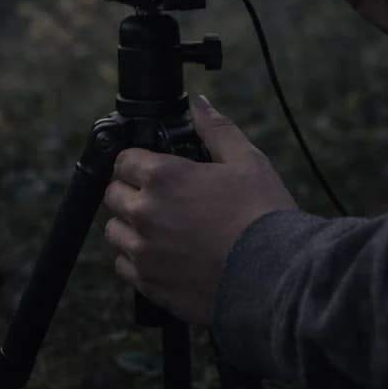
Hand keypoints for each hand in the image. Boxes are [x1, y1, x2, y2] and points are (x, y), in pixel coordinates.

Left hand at [102, 96, 297, 325]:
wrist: (273, 275)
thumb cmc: (262, 215)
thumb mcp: (247, 161)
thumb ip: (216, 129)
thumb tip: (198, 105)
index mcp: (164, 177)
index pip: (124, 160)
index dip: (140, 159)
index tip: (154, 165)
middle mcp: (145, 212)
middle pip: (113, 194)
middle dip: (131, 190)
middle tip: (161, 195)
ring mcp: (144, 251)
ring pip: (114, 232)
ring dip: (130, 225)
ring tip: (160, 226)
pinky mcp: (150, 283)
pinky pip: (124, 267)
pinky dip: (137, 259)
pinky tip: (163, 255)